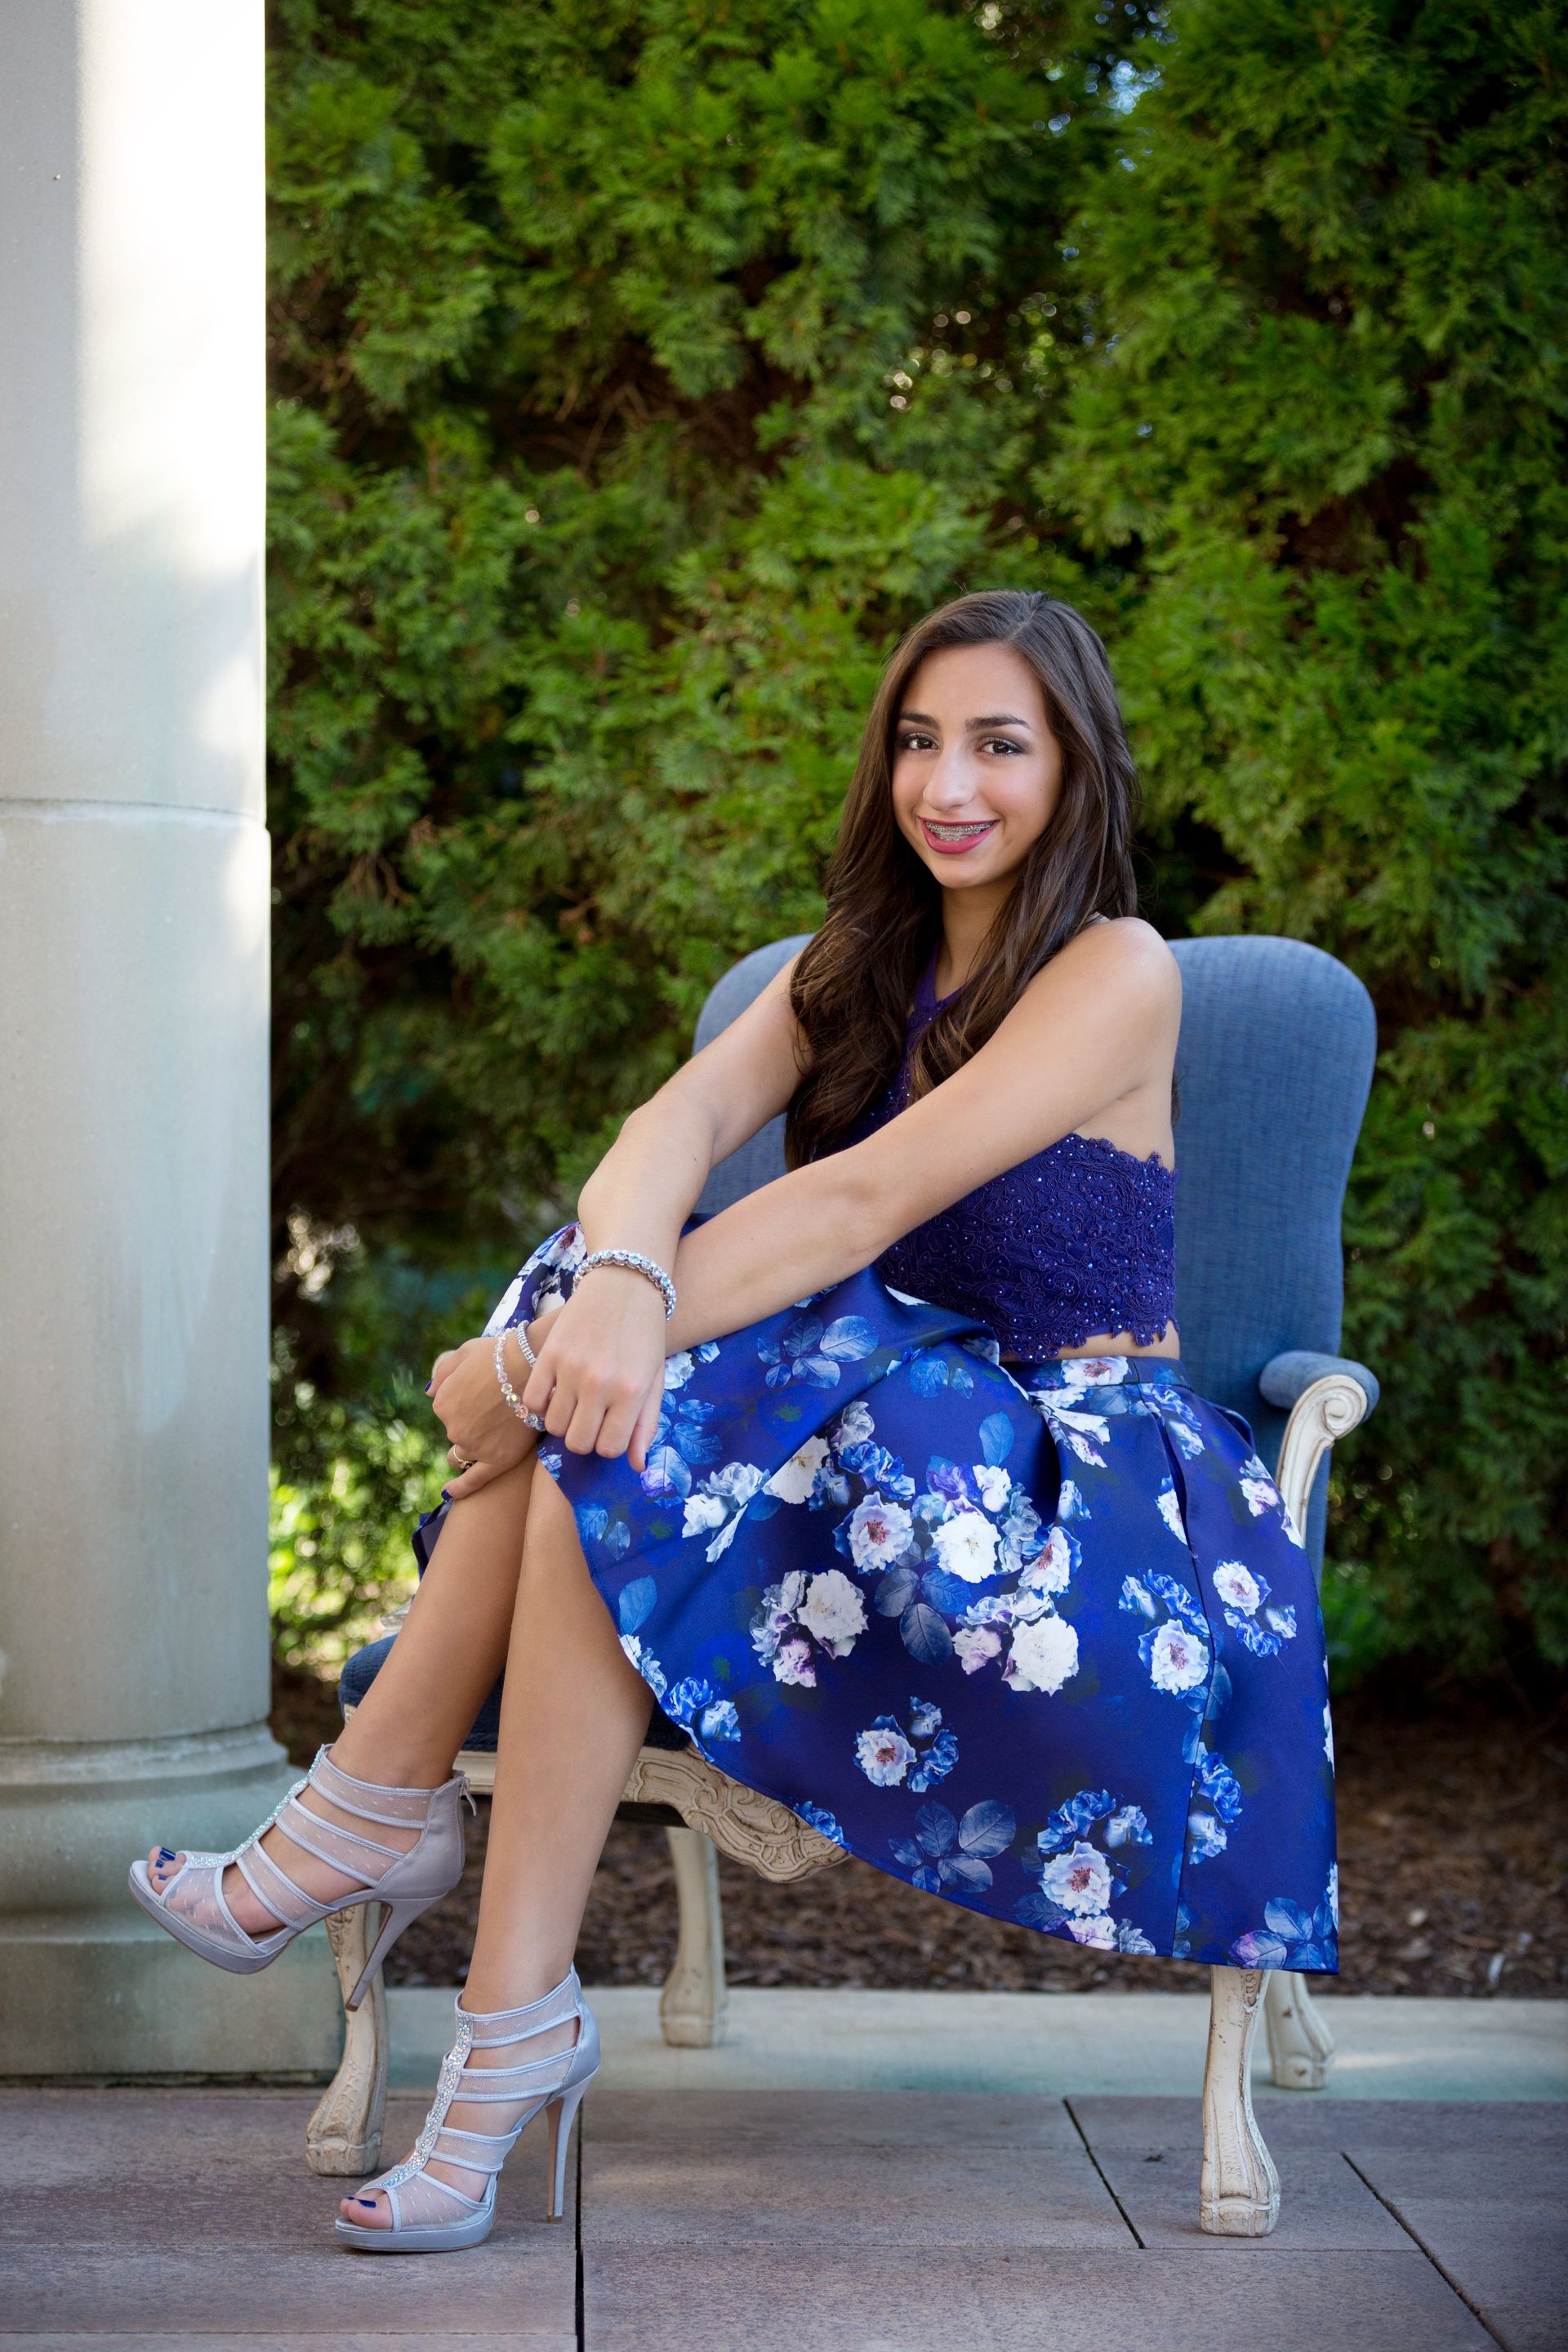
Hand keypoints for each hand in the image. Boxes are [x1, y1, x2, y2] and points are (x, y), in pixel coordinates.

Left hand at [427, 1333, 536, 1500]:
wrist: (535, 1365)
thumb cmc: (503, 1354)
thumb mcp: (465, 1352)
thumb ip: (443, 1371)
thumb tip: (429, 1392)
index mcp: (442, 1403)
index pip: (447, 1411)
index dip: (464, 1403)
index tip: (483, 1394)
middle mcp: (454, 1428)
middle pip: (456, 1434)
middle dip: (469, 1425)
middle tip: (493, 1412)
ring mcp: (475, 1446)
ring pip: (464, 1455)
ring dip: (471, 1449)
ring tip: (492, 1436)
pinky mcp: (498, 1460)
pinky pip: (473, 1481)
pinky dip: (459, 1488)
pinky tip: (450, 1493)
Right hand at [521, 1265, 668, 1468]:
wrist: (625, 1283)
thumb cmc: (645, 1335)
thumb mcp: (654, 1380)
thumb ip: (645, 1426)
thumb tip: (636, 1468)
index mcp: (631, 1392)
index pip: (609, 1448)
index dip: (608, 1443)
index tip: (610, 1427)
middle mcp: (600, 1383)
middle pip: (578, 1443)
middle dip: (584, 1437)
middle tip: (591, 1417)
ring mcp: (571, 1369)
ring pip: (553, 1426)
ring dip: (563, 1421)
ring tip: (575, 1401)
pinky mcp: (549, 1355)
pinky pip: (532, 1401)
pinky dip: (541, 1403)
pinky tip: (555, 1390)